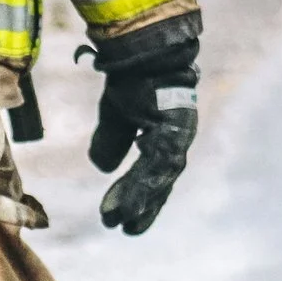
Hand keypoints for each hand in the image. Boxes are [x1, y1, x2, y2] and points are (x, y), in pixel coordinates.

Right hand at [87, 13, 201, 235]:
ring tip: (119, 220)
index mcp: (164, 134)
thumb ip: (112, 141)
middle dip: (144, 206)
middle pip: (160, 182)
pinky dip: (140, 189)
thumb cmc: (132, 76)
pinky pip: (155, 168)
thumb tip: (103, 168)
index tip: (126, 219)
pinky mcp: (173, 133)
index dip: (142, 197)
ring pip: (159, 179)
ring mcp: (178, 135)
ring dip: (138, 202)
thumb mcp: (116, 115)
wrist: (141, 50)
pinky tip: (126, 204)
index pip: (154, 173)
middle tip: (125, 230)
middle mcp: (176, 138)